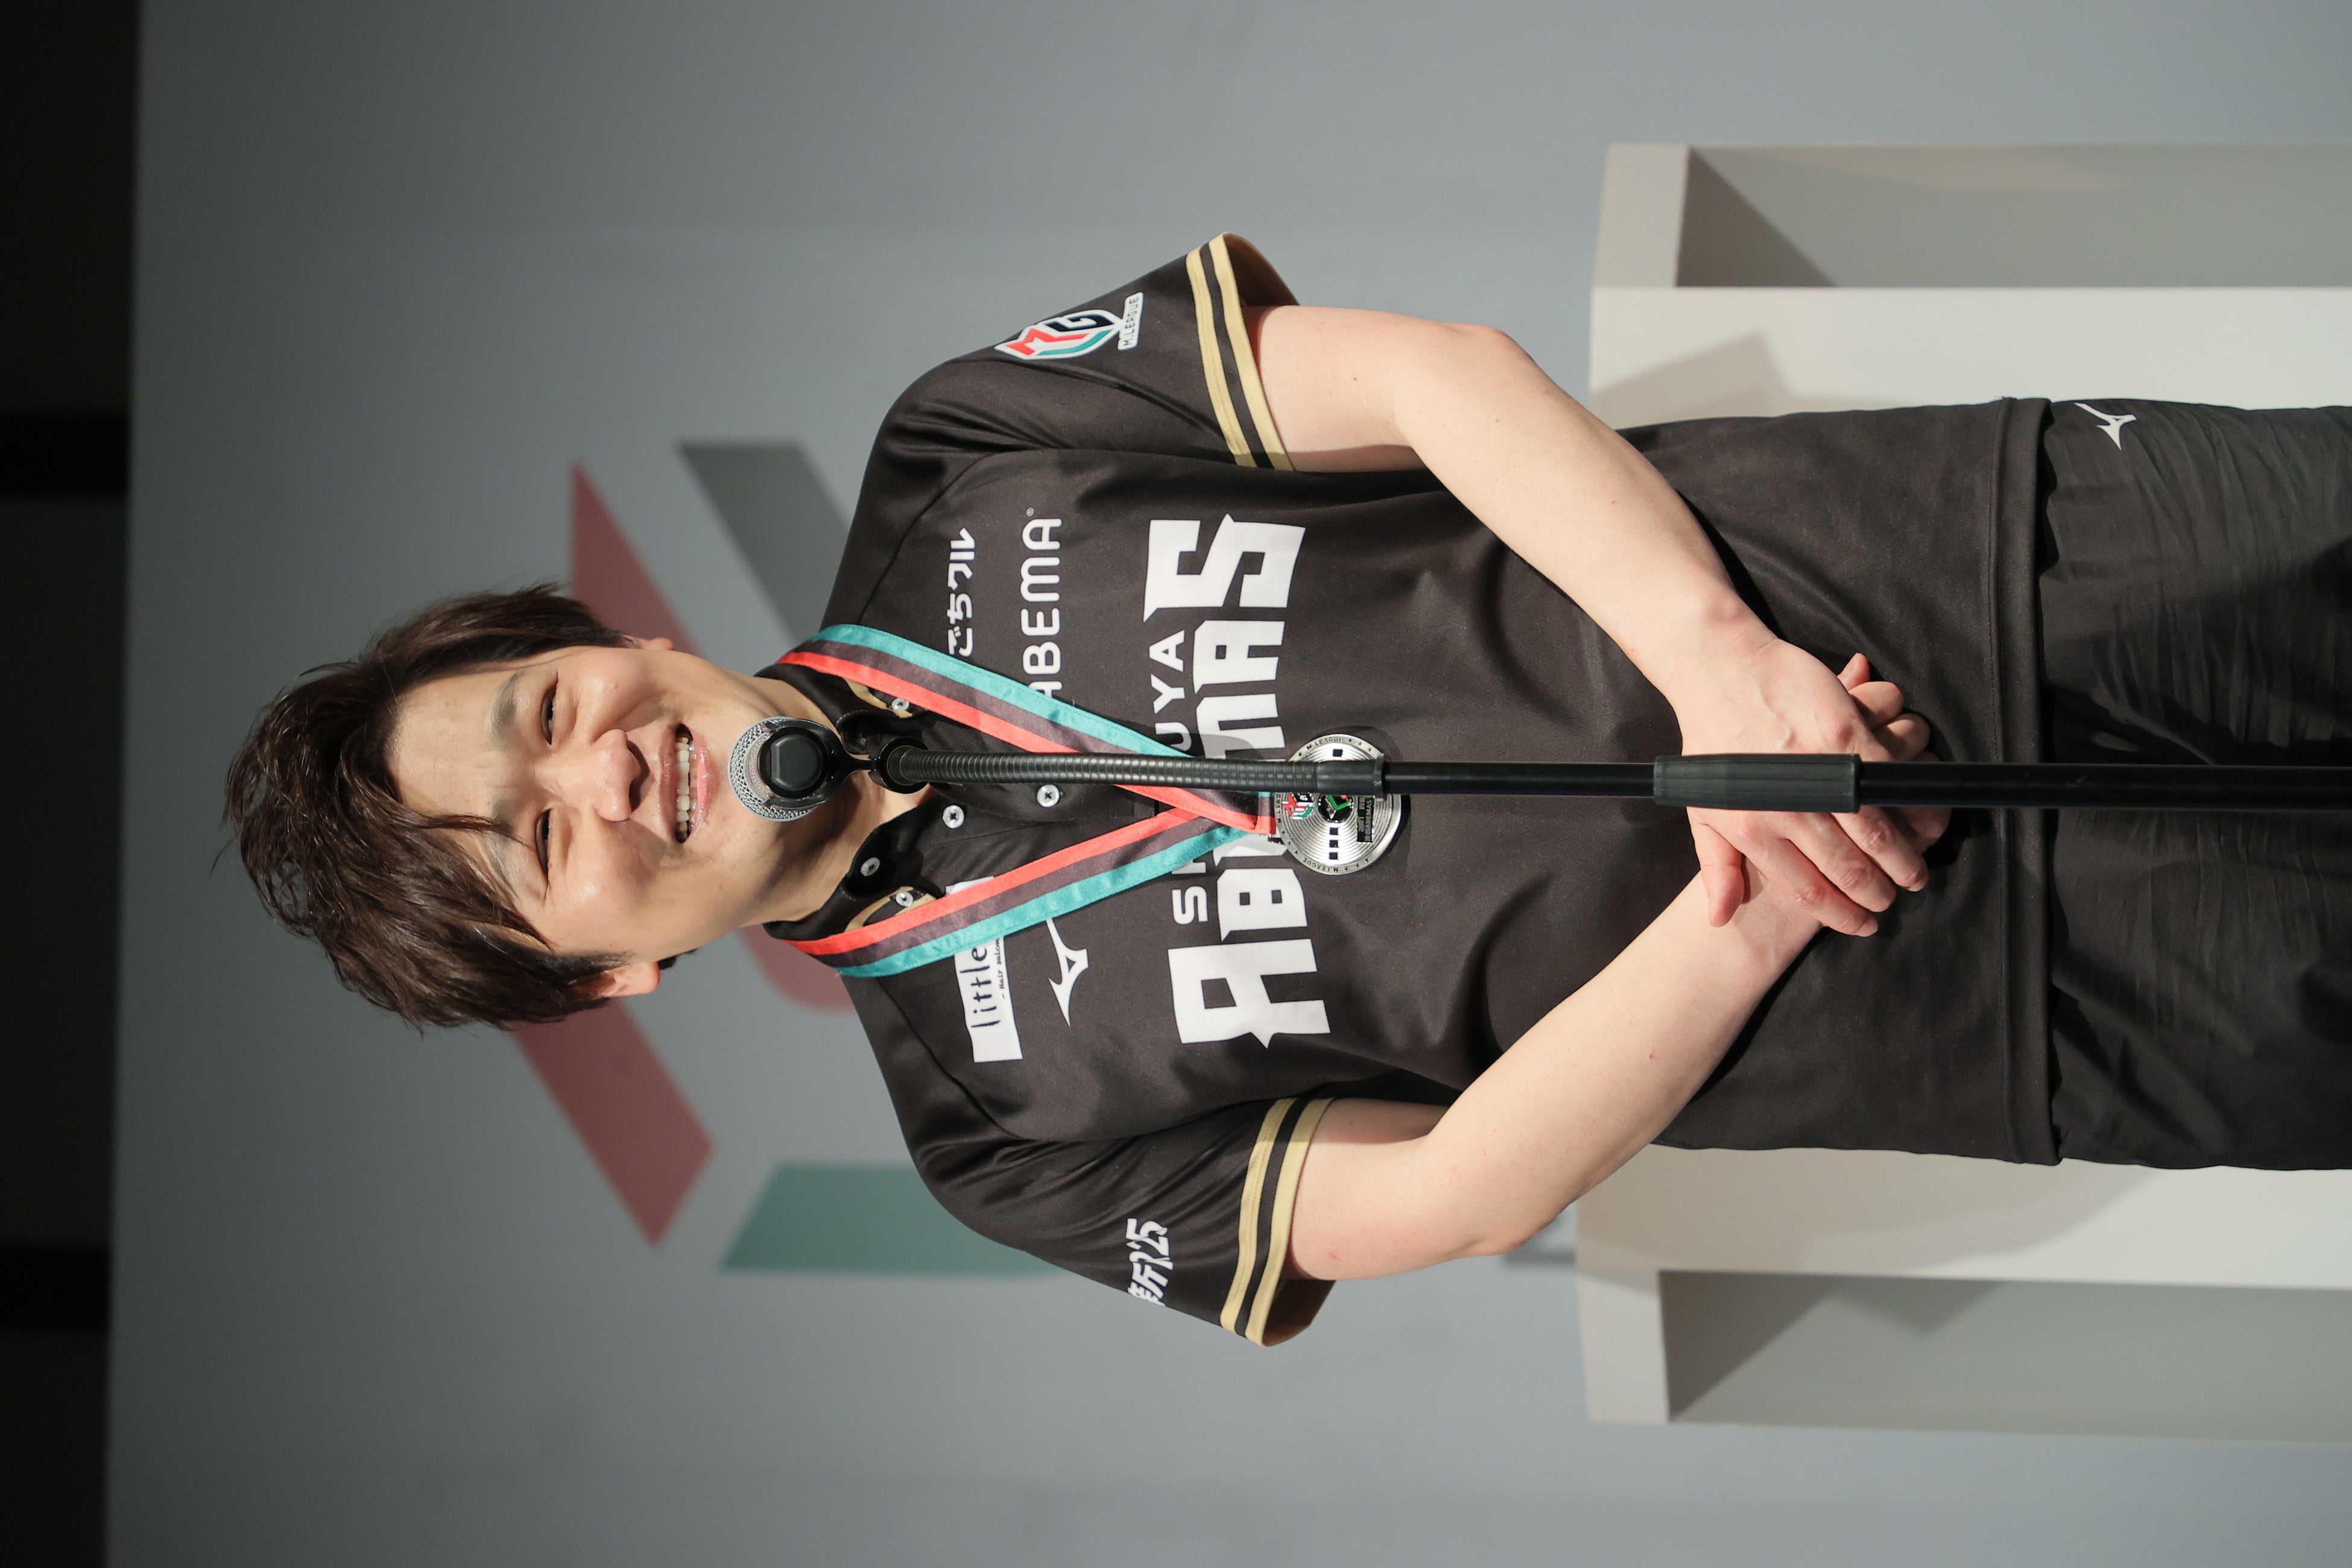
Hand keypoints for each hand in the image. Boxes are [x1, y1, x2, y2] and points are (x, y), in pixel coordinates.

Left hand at [1676, 644, 1950, 933]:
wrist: (1720, 673)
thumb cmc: (1710, 744)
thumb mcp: (1702, 810)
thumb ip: (1718, 868)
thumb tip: (1720, 920)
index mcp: (1752, 831)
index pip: (1806, 891)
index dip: (1841, 915)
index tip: (1864, 926)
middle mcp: (1787, 808)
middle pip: (1847, 869)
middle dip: (1878, 893)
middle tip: (1895, 899)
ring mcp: (1818, 771)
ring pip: (1874, 832)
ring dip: (1901, 858)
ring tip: (1913, 873)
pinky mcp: (1844, 734)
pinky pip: (1887, 781)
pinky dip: (1909, 805)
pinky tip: (1922, 821)